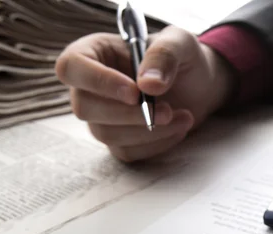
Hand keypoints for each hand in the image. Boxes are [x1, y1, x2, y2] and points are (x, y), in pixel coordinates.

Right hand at [55, 26, 235, 161]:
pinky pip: (126, 151)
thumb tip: (148, 85)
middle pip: (85, 107)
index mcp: (94, 52)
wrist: (200, 85)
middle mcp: (89, 86)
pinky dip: (155, 144)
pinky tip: (178, 129)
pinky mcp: (119, 140)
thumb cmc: (184, 57)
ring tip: (183, 117)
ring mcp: (102, 116)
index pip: (72, 67)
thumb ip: (164, 55)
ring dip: (148, 132)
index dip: (98, 82)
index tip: (135, 92)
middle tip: (168, 111)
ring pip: (105, 134)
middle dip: (129, 114)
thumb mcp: (180, 43)